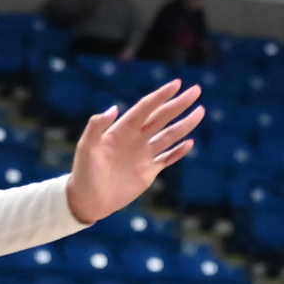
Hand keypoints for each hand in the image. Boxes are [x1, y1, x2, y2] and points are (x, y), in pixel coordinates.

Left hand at [68, 80, 203, 223]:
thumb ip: (96, 126)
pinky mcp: (149, 171)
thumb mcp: (86, 148)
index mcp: (122, 130)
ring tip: (200, 112)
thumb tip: (114, 108)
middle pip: (162, 117)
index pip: (146, 108)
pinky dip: (179, 151)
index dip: (161, 96)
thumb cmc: (84, 172)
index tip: (177, 84)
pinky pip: (168, 158)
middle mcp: (136, 138)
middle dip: (179, 104)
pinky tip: (190, 143)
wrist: (89, 199)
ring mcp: (144, 154)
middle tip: (196, 91)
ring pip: (169, 135)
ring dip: (184, 124)